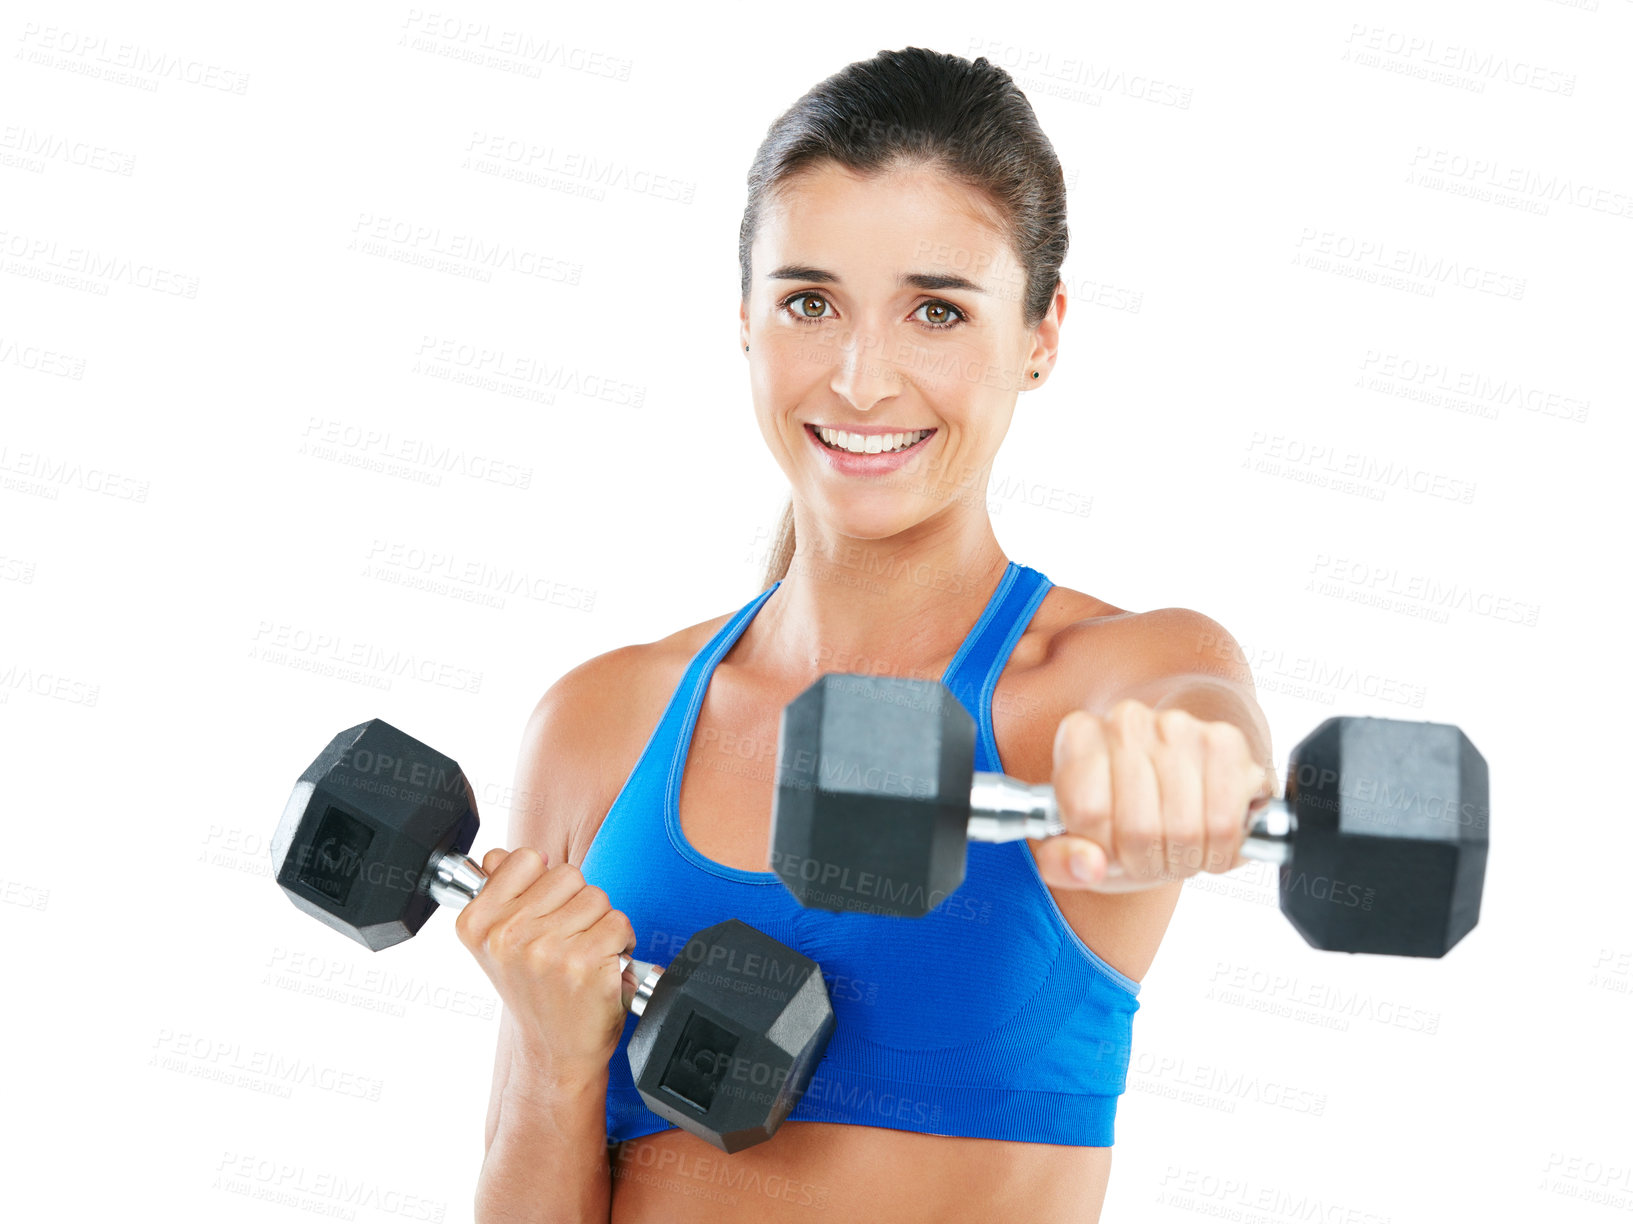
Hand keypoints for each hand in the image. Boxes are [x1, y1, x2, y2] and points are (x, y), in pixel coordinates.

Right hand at [453, 848, 636, 1074]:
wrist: (555, 1052)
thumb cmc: (535, 993)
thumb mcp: (499, 944)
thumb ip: (499, 892)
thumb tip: (498, 856)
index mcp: (477, 924)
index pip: (526, 858)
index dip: (544, 884)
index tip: (540, 914)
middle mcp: (507, 935)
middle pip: (568, 874)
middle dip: (576, 903)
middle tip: (565, 941)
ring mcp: (544, 950)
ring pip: (597, 897)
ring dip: (599, 923)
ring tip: (582, 954)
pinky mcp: (582, 964)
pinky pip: (619, 922)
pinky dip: (622, 943)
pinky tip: (602, 965)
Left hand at [1037, 700, 1273, 891]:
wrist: (1175, 784)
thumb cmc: (1120, 817)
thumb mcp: (1080, 845)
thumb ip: (1063, 862)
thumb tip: (1089, 866)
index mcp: (1079, 736)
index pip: (1086, 812)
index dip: (1103, 850)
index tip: (1110, 849)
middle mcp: (1127, 720)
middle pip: (1138, 828)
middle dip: (1147, 863)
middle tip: (1149, 858)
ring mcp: (1178, 726)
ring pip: (1184, 830)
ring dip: (1184, 861)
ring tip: (1177, 851)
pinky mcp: (1226, 743)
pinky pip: (1224, 824)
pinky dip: (1219, 852)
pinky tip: (1208, 843)